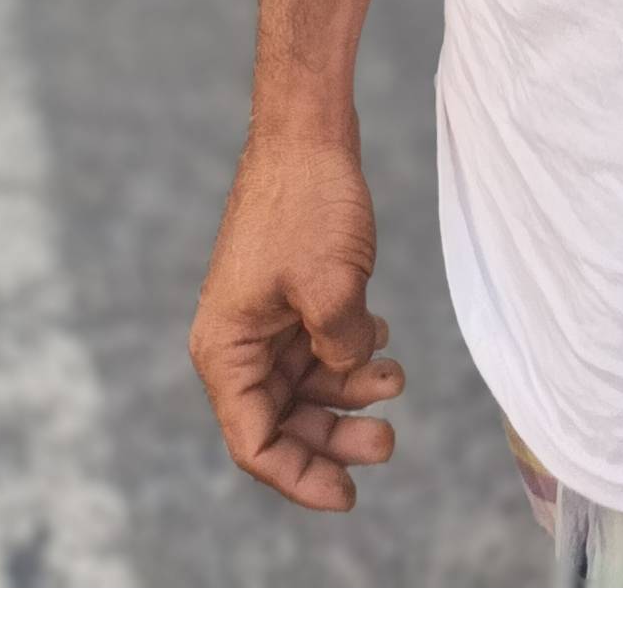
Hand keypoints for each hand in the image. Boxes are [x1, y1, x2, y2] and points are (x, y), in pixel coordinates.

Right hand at [188, 131, 403, 510]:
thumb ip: (341, 351)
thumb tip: (352, 372)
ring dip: (351, 394)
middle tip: (388, 440)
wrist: (309, 128)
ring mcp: (264, 317)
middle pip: (282, 422)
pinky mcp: (290, 294)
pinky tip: (381, 334)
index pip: (255, 443)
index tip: (349, 495)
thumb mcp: (332, 288)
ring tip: (396, 377)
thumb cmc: (308, 202)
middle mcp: (237, 341)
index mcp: (225, 349)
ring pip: (306, 386)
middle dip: (334, 437)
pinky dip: (351, 354)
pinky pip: (319, 347)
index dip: (300, 478)